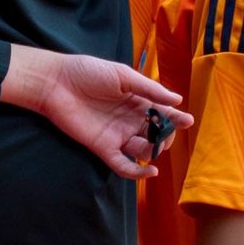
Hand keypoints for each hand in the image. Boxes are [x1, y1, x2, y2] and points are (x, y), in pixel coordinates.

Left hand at [1, 45, 189, 179]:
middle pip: (156, 134)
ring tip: (156, 145)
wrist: (56, 82)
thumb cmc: (88, 72)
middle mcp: (129, 120)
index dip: (176, 118)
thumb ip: (149, 89)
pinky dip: (138, 172)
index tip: (188, 121)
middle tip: (165, 132)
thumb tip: (177, 100)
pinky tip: (151, 171)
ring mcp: (117, 135)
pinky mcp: (103, 147)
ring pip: (144, 150)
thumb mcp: (123, 76)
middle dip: (165, 136)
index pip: (162, 113)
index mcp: (137, 101)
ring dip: (154, 151)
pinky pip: (123, 165)